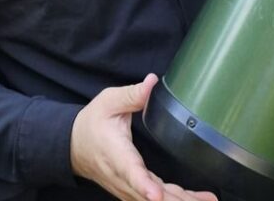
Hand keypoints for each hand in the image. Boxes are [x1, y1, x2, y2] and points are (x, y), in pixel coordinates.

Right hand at [70, 75, 216, 200]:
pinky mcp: (134, 191)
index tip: (156, 195)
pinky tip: (199, 200)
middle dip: (174, 200)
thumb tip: (152, 83)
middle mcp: (122, 176)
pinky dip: (178, 200)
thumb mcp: (108, 101)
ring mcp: (127, 187)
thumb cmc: (92, 123)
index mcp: (116, 153)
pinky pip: (157, 199)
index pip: (130, 172)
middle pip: (148, 195)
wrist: (74, 146)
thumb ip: (132, 94)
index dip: (144, 185)